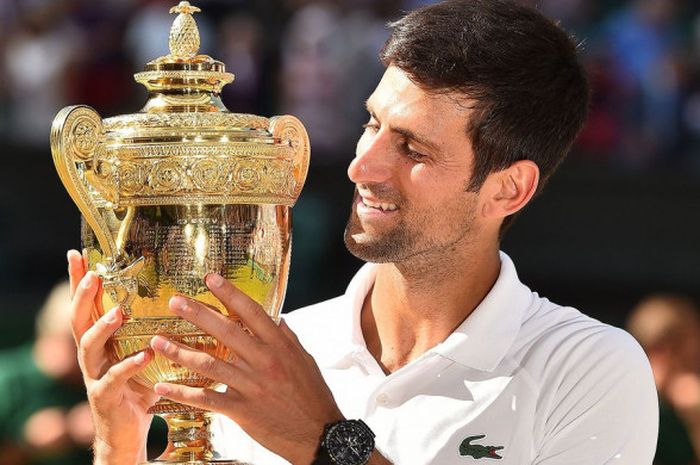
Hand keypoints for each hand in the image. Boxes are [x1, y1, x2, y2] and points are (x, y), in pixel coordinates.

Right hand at [67, 250, 156, 464]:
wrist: (129, 431)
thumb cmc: (141, 386)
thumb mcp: (145, 353)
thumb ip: (155, 331)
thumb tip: (186, 300)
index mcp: (101, 341)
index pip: (86, 305)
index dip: (78, 281)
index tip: (75, 254)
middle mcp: (92, 355)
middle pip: (78, 320)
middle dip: (82, 296)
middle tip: (93, 275)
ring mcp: (95, 376)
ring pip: (87, 347)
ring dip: (102, 328)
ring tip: (117, 312)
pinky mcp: (105, 397)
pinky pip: (113, 379)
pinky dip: (128, 366)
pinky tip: (143, 355)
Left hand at [150, 273, 343, 464]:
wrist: (319, 433)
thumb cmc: (312, 395)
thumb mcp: (304, 360)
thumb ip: (287, 338)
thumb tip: (276, 318)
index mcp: (279, 346)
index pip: (251, 312)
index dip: (230, 293)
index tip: (211, 278)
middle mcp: (264, 361)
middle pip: (226, 332)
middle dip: (197, 314)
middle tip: (174, 302)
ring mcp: (251, 386)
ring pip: (209, 364)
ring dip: (180, 352)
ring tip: (158, 341)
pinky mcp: (241, 409)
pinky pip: (206, 399)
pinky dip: (182, 393)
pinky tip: (162, 387)